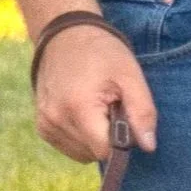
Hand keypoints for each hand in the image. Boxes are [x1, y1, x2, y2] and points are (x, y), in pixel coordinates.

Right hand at [33, 22, 157, 164]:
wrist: (66, 36)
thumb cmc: (102, 54)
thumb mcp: (130, 76)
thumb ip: (142, 112)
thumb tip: (148, 146)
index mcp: (78, 108)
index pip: (105, 151)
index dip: (120, 140)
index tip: (122, 115)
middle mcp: (56, 120)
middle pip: (94, 153)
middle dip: (107, 137)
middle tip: (109, 106)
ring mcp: (45, 125)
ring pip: (82, 154)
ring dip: (94, 138)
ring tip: (95, 107)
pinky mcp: (42, 127)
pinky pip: (70, 147)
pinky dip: (81, 137)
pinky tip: (83, 113)